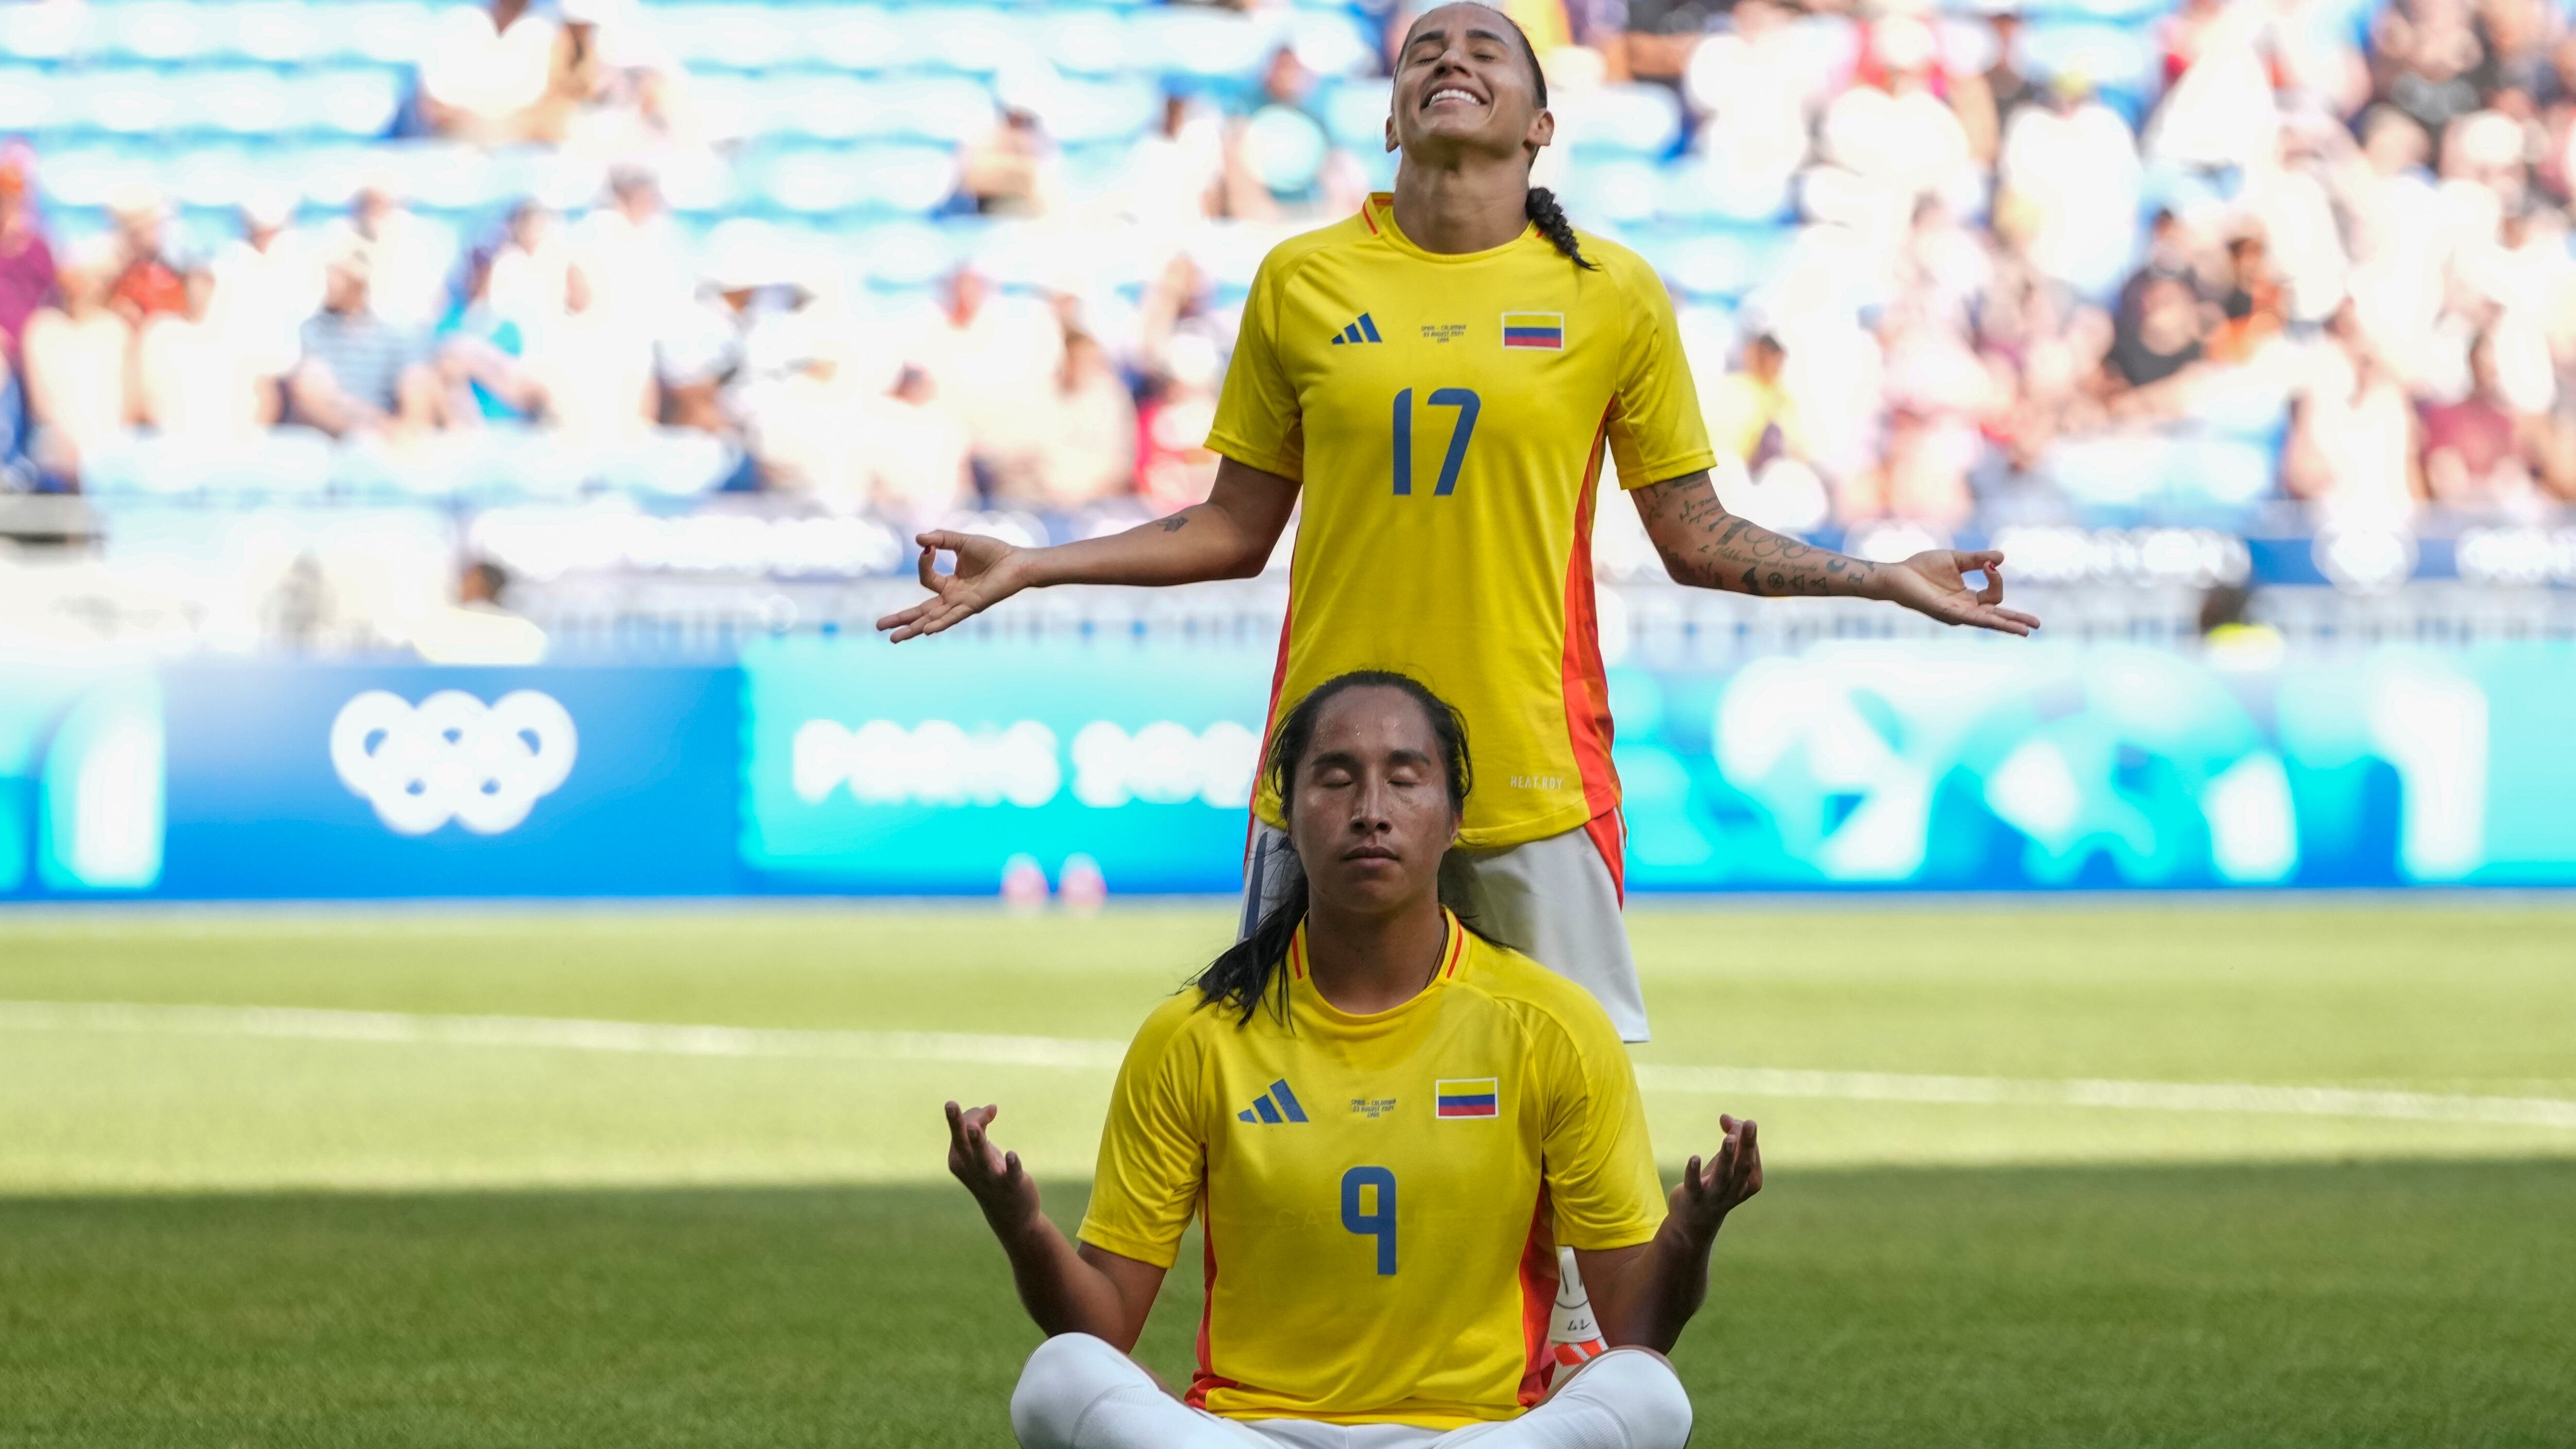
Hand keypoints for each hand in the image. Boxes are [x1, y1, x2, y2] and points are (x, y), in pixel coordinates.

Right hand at [875, 532, 1031, 642]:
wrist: (1018, 561)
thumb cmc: (994, 552)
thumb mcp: (961, 542)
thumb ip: (940, 539)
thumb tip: (919, 540)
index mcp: (950, 584)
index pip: (926, 579)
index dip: (923, 563)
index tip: (928, 547)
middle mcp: (954, 597)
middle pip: (921, 612)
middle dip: (900, 619)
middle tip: (879, 627)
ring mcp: (962, 604)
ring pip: (932, 619)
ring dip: (913, 628)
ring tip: (893, 639)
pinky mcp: (974, 605)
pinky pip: (953, 616)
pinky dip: (940, 623)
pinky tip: (926, 631)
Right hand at [945, 1100, 1041, 1230]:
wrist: (1010, 1214)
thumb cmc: (991, 1174)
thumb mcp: (981, 1149)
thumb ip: (981, 1123)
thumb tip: (992, 1107)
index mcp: (958, 1159)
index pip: (962, 1128)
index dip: (975, 1115)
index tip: (989, 1114)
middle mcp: (970, 1168)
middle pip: (962, 1142)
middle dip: (957, 1123)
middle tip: (950, 1103)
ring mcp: (990, 1178)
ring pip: (982, 1158)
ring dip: (979, 1143)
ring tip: (976, 1128)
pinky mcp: (1012, 1185)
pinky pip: (1011, 1174)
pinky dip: (1011, 1165)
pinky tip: (1012, 1155)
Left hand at [1668, 1114, 1761, 1242]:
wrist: (1695, 1221)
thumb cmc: (1715, 1185)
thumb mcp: (1726, 1162)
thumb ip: (1730, 1136)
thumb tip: (1725, 1117)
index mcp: (1750, 1182)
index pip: (1751, 1155)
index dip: (1745, 1136)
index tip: (1734, 1121)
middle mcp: (1735, 1190)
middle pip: (1744, 1166)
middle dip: (1747, 1145)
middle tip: (1750, 1123)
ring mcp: (1715, 1196)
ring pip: (1724, 1176)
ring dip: (1727, 1156)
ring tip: (1729, 1138)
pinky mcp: (1694, 1198)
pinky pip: (1694, 1184)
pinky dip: (1694, 1171)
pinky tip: (1694, 1157)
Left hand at [1876, 549, 2040, 636]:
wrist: (1897, 574)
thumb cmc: (1922, 568)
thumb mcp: (1956, 559)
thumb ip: (1978, 560)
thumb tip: (2001, 558)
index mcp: (1967, 599)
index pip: (1993, 597)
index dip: (1996, 579)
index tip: (1987, 564)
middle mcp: (1964, 610)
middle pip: (1995, 617)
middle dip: (2015, 621)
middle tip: (2035, 626)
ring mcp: (1955, 614)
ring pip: (1986, 621)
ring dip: (2005, 624)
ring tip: (2024, 630)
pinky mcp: (1944, 612)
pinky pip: (1968, 617)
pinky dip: (1984, 619)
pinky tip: (1996, 622)